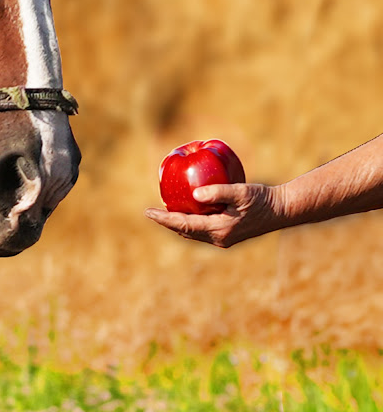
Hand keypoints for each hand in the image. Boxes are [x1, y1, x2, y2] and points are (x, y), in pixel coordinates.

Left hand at [145, 183, 284, 247]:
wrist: (281, 210)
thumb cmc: (261, 199)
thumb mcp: (240, 192)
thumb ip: (217, 192)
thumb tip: (194, 195)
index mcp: (219, 230)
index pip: (183, 225)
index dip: (164, 219)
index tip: (147, 212)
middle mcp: (219, 238)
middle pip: (185, 231)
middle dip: (167, 223)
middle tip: (151, 213)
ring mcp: (224, 238)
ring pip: (193, 233)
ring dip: (178, 224)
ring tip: (164, 213)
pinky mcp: (228, 234)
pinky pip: (202, 230)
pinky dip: (190, 222)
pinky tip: (187, 211)